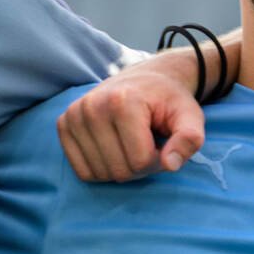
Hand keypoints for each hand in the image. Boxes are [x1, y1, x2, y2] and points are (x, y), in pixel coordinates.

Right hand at [58, 67, 204, 181]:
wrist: (147, 80)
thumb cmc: (170, 101)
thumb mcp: (190, 116)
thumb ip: (189, 139)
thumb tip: (170, 165)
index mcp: (122, 102)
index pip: (140, 161)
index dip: (158, 162)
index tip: (163, 145)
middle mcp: (92, 107)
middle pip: (119, 170)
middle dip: (141, 167)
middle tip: (149, 145)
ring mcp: (74, 115)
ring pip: (100, 173)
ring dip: (121, 168)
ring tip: (132, 144)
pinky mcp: (63, 124)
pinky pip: (82, 171)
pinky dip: (102, 168)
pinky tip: (114, 148)